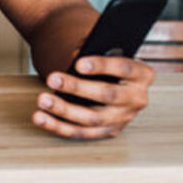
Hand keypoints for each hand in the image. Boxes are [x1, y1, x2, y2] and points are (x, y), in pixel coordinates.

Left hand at [31, 56, 154, 139]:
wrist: (108, 75)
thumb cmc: (102, 60)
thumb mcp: (102, 50)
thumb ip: (91, 52)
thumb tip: (72, 57)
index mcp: (142, 74)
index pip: (124, 68)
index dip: (101, 66)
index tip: (78, 64)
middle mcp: (137, 98)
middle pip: (107, 95)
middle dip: (77, 87)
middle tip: (52, 79)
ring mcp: (123, 118)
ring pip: (93, 118)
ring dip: (65, 110)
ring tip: (43, 99)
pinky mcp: (107, 131)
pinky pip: (81, 132)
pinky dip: (58, 126)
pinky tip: (40, 117)